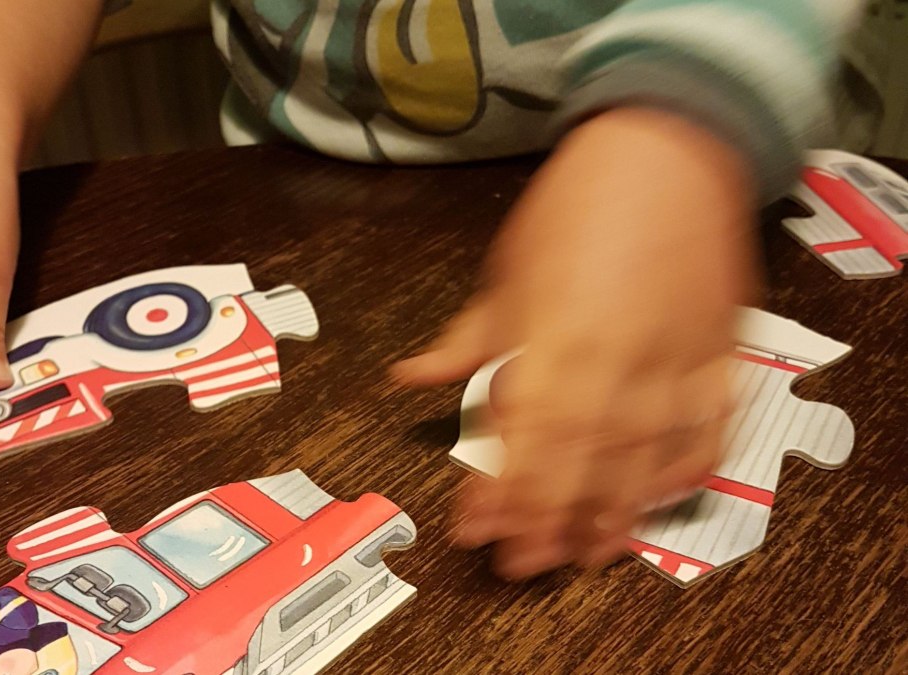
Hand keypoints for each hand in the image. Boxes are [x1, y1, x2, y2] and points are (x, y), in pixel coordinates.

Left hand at [395, 107, 757, 577]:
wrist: (668, 149)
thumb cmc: (577, 203)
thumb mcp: (508, 269)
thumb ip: (468, 339)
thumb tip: (410, 379)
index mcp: (554, 335)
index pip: (521, 434)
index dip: (496, 489)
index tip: (472, 528)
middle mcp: (615, 359)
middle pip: (579, 459)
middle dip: (545, 519)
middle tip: (520, 567)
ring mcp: (674, 360)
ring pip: (641, 457)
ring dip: (611, 512)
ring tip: (585, 557)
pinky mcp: (719, 354)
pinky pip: (709, 426)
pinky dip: (688, 467)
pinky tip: (661, 499)